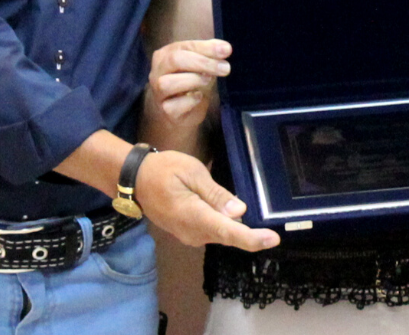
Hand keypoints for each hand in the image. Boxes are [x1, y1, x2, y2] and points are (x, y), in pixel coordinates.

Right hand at [136, 149, 278, 251]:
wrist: (135, 180)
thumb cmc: (164, 170)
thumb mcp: (193, 173)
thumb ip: (216, 195)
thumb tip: (239, 212)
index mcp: (194, 216)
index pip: (228, 231)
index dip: (252, 238)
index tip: (273, 239)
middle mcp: (192, 232)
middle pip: (228, 236)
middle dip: (250, 235)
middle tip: (273, 232)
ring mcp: (189, 235)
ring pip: (221, 234)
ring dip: (238, 231)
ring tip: (259, 228)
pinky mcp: (188, 233)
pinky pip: (212, 232)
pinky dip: (226, 227)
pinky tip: (235, 220)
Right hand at [147, 39, 228, 129]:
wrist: (181, 113)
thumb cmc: (191, 83)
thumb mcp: (201, 65)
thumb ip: (210, 54)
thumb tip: (225, 48)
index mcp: (166, 54)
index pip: (185, 46)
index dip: (206, 48)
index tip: (226, 50)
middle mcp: (158, 71)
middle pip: (174, 60)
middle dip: (202, 62)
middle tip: (225, 68)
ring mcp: (158, 92)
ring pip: (167, 83)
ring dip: (193, 79)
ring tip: (208, 80)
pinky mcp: (165, 110)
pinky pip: (173, 106)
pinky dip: (189, 100)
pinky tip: (199, 97)